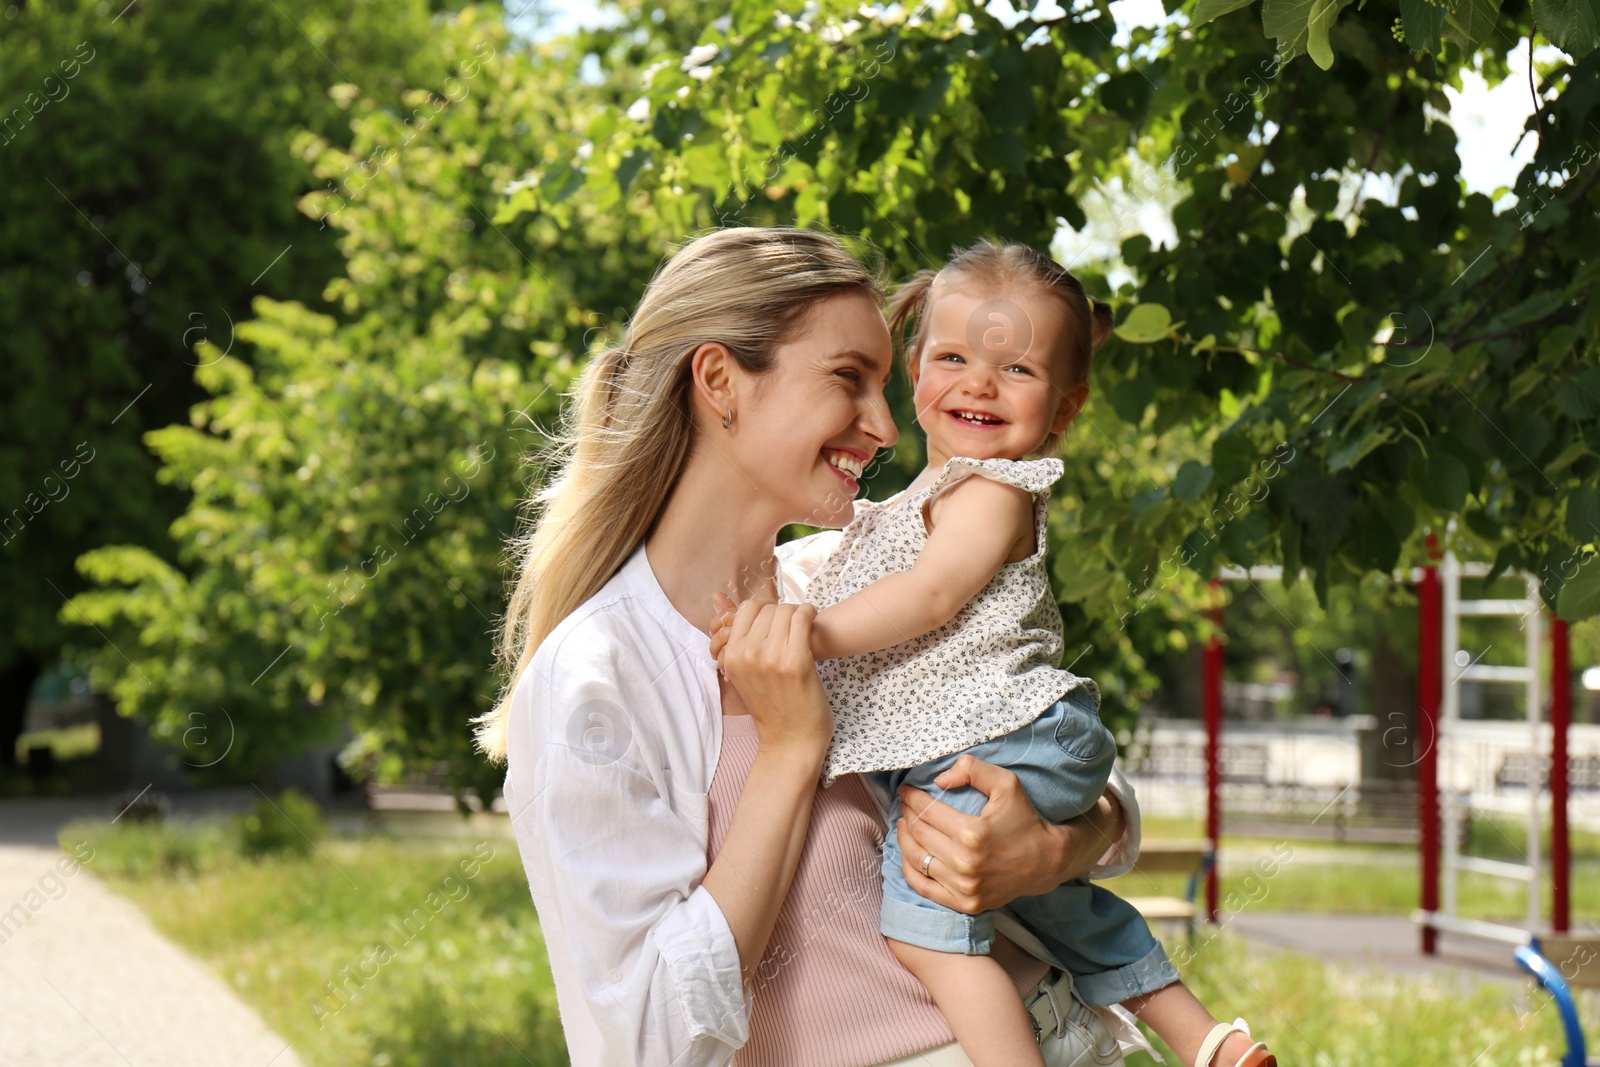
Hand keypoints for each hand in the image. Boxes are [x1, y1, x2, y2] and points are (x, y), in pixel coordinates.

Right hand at [713, 586, 831, 754]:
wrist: (790, 740)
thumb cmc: (771, 706)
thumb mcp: (743, 673)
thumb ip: (735, 639)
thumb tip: (717, 596)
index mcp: (731, 656)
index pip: (747, 609)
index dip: (765, 612)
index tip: (776, 624)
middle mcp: (747, 654)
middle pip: (768, 608)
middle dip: (782, 614)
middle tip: (792, 629)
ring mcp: (771, 657)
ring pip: (786, 610)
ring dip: (798, 614)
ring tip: (803, 628)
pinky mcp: (796, 660)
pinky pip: (802, 617)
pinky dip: (810, 614)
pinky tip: (813, 623)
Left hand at [894, 754, 1123, 913]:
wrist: (1046, 862)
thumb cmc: (1025, 819)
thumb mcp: (1006, 784)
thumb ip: (973, 769)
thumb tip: (939, 780)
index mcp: (972, 832)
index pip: (927, 811)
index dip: (911, 797)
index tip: (906, 790)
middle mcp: (964, 863)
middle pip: (918, 834)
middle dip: (906, 814)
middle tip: (905, 804)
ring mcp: (964, 887)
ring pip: (916, 860)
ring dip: (904, 839)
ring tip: (904, 825)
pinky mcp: (965, 904)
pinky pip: (923, 887)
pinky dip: (910, 869)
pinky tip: (907, 854)